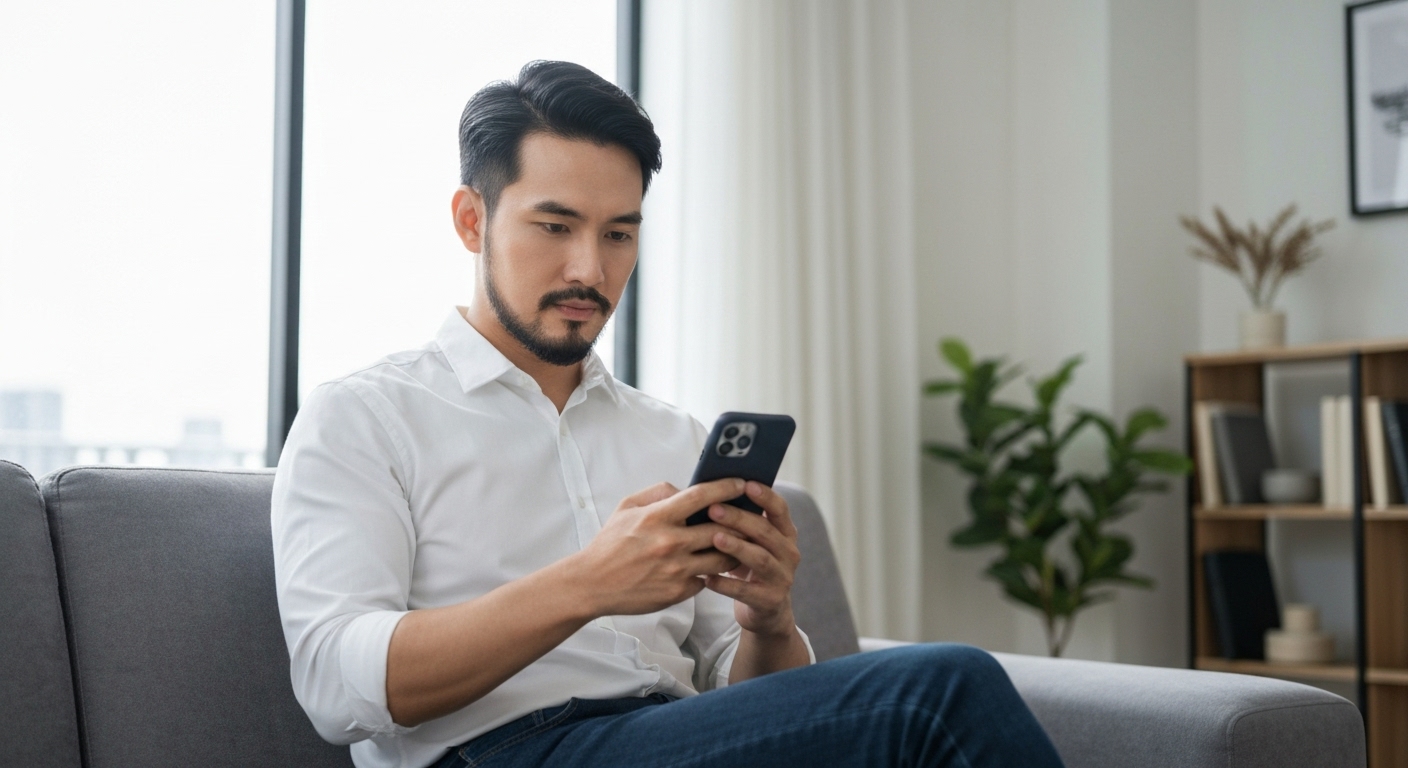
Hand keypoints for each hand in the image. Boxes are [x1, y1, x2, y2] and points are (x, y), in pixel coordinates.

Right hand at [575, 479, 745, 616]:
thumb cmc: (610, 544)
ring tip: (735, 546)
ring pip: (722, 558)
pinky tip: (708, 568)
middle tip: (747, 520)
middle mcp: (670, 542)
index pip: (701, 496)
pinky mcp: (678, 592)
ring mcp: (676, 569)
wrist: (592, 583)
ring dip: (732, 551)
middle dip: (739, 524)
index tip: (740, 484)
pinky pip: (705, 580)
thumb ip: (658, 493)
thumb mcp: (627, 507)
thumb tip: (686, 489)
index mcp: (658, 517)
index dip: (726, 487)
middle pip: (721, 529)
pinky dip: (708, 573)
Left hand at [703, 481, 801, 637]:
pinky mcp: (769, 601)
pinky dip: (726, 584)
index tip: (746, 483)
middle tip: (713, 508)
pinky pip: (746, 591)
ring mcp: (782, 578)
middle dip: (739, 518)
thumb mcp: (753, 543)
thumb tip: (710, 493)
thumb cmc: (751, 567)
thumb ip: (741, 522)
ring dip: (736, 547)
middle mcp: (789, 553)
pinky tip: (707, 577)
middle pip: (765, 531)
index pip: (780, 509)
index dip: (765, 496)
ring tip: (714, 538)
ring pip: (759, 558)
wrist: (766, 612)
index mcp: (785, 533)